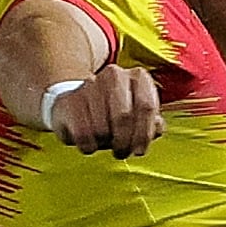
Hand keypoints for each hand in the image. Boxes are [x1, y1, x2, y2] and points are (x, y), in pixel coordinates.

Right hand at [48, 66, 163, 158]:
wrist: (76, 104)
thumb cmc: (114, 113)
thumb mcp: (138, 116)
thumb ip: (153, 124)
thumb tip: (156, 128)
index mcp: (138, 77)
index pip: (147, 107)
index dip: (144, 135)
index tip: (138, 151)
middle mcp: (115, 75)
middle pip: (124, 117)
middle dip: (124, 142)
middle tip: (121, 152)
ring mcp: (90, 85)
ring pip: (103, 128)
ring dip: (105, 143)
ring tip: (105, 142)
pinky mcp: (69, 101)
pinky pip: (83, 134)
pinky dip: (89, 146)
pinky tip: (90, 142)